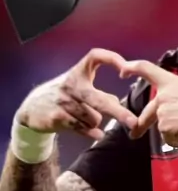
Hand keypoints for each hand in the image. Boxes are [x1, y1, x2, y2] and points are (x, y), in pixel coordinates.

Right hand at [16, 48, 137, 140]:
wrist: (31, 109)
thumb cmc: (63, 96)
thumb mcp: (78, 87)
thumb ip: (99, 93)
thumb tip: (118, 103)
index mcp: (78, 72)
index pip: (95, 56)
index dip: (112, 58)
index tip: (127, 69)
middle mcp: (71, 85)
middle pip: (98, 99)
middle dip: (117, 112)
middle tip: (133, 122)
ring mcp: (63, 101)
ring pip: (93, 119)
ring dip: (95, 122)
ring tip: (85, 118)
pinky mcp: (57, 117)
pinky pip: (82, 128)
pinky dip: (91, 132)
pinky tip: (95, 134)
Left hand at [120, 59, 177, 145]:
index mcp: (172, 82)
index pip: (146, 69)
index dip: (132, 68)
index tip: (122, 70)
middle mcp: (163, 98)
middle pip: (147, 113)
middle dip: (140, 125)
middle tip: (134, 134)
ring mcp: (163, 115)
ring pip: (164, 128)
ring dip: (176, 131)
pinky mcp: (166, 131)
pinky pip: (171, 139)